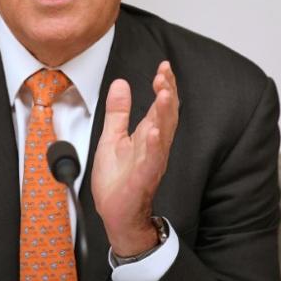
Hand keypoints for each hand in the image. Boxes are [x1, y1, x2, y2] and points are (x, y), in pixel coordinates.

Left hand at [91, 61, 178, 255]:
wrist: (115, 214)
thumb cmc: (117, 180)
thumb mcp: (112, 137)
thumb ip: (118, 112)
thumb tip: (121, 83)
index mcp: (147, 135)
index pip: (160, 106)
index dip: (164, 85)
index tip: (164, 66)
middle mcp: (154, 146)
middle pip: (167, 115)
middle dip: (167, 93)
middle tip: (164, 74)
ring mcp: (150, 161)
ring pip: (163, 134)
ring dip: (165, 114)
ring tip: (164, 93)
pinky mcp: (143, 178)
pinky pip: (152, 160)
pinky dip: (154, 145)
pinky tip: (154, 131)